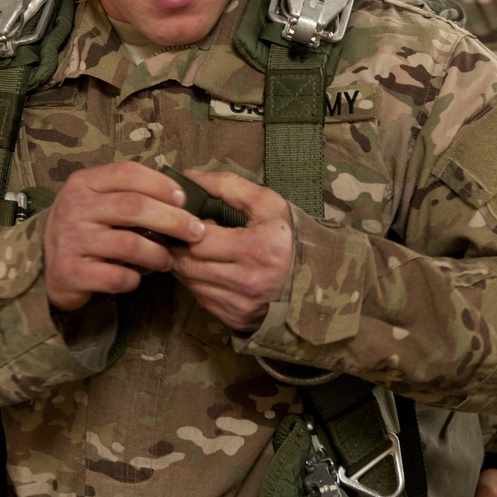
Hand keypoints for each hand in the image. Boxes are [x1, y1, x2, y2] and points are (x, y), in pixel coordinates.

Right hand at [43, 161, 205, 310]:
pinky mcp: (70, 273)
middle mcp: (74, 207)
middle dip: (172, 219)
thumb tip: (182, 198)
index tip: (184, 199)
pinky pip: (115, 276)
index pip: (127, 172)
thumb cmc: (87, 227)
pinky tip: (138, 276)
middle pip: (133, 207)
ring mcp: (70, 240)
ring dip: (158, 253)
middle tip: (196, 232)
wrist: (46, 264)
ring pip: (129, 244)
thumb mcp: (100, 200)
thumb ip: (131, 193)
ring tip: (168, 259)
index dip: (161, 184)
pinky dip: (134, 278)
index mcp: (84, 183)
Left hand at [169, 170, 293, 331]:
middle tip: (185, 234)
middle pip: (187, 264)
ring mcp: (240, 304)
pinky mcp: (235, 318)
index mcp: (256, 250)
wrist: (317, 282)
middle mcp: (246, 282)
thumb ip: (229, 186)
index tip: (192, 220)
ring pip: (189, 283)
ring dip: (185, 264)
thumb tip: (190, 178)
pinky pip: (200, 299)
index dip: (188, 228)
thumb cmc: (290, 239)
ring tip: (198, 250)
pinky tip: (210, 269)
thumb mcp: (268, 205)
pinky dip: (197, 282)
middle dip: (180, 246)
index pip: (197, 240)